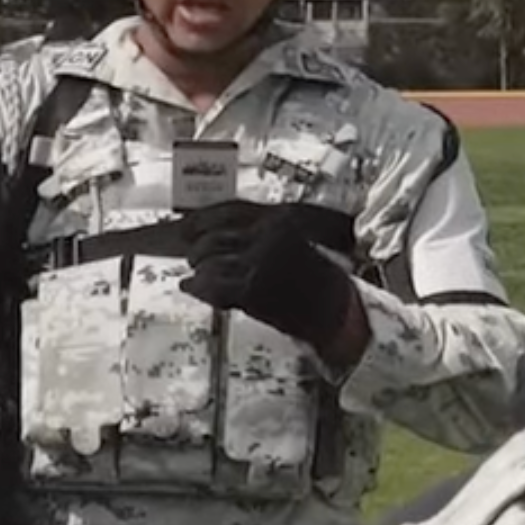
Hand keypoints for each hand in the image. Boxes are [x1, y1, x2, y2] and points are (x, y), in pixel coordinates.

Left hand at [178, 200, 363, 357]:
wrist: (340, 312)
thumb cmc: (321, 286)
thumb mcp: (290, 249)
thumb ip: (255, 242)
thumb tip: (223, 244)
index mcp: (278, 220)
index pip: (228, 211)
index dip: (200, 219)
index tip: (184, 225)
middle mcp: (267, 235)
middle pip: (213, 236)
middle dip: (199, 250)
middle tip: (194, 259)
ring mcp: (258, 260)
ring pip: (209, 260)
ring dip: (200, 271)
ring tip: (198, 277)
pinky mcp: (252, 286)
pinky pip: (213, 284)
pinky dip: (198, 287)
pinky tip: (192, 288)